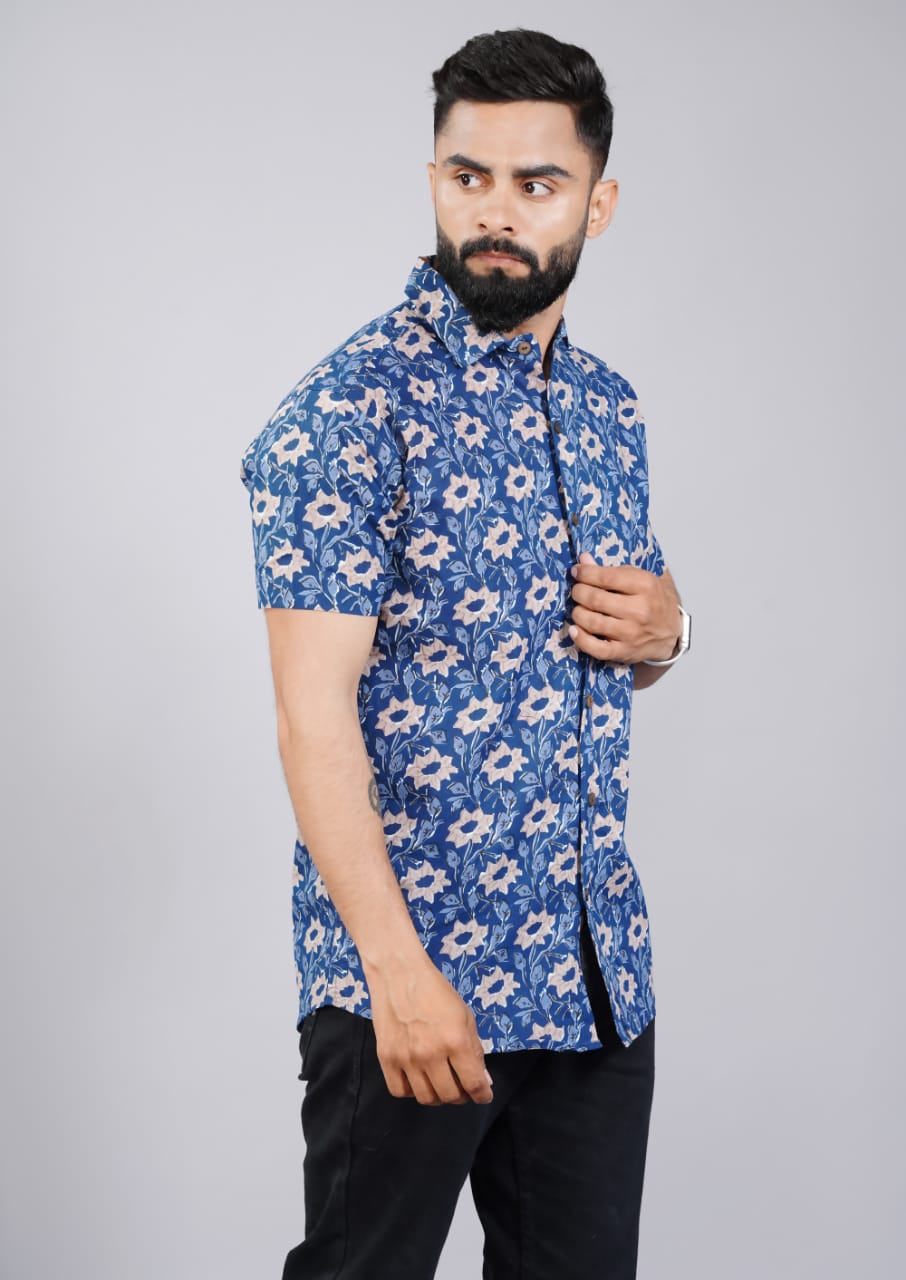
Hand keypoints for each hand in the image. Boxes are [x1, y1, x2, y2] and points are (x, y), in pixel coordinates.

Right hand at [365, 950, 493, 1105]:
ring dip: (439, 1096)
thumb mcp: (465, 1016)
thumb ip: (474, 1050)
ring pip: (426, 1098)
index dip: (483, 1095)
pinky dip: (412, 1091)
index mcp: (455, 1041)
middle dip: (462, 1096)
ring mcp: (406, 1058)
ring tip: (442, 1083)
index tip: (483, 1095)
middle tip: (463, 1086)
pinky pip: (400, 1091)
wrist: (399, 974)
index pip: (474, 1084)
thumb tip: (483, 1080)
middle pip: (450, 1096)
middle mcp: (430, 1054)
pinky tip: (418, 1079)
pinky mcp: (386, 1058)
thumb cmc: (436, 991)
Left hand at [568, 553, 681, 663]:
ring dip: (577, 613)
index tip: (576, 572)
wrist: (672, 631)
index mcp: (645, 585)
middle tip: (577, 591)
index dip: (585, 573)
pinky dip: (581, 639)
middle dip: (579, 592)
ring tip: (579, 608)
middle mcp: (640, 610)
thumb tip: (584, 560)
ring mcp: (632, 633)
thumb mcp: (641, 578)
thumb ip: (612, 569)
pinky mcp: (625, 651)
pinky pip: (597, 649)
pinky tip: (574, 630)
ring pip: (592, 622)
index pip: (606, 577)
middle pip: (595, 599)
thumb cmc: (655, 601)